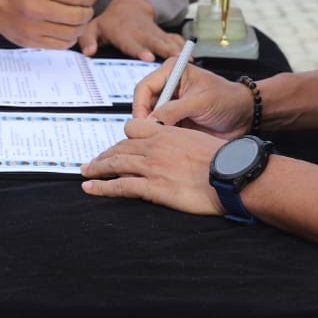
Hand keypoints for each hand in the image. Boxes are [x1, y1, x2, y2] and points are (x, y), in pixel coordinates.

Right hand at [0, 0, 95, 48]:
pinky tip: (68, 30)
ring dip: (81, 27)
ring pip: (71, 33)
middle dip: (88, 13)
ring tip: (79, 20)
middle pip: (77, 16)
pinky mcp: (32, 42)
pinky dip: (71, 39)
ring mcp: (33, 28)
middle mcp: (36, 8)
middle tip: (86, 9)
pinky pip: (61, 45)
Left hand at [77, 0, 183, 59]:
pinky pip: (175, 40)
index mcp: (123, 33)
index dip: (140, 50)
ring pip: (167, 42)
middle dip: (164, 51)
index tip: (149, 57)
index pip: (131, 42)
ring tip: (188, 61)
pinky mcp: (163, 35)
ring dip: (178, 51)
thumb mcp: (93, 28)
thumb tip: (89, 52)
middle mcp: (141, 33)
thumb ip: (88, 40)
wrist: (128, 6)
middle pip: (154, 42)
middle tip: (174, 62)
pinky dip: (183, 47)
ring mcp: (154, 34)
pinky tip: (191, 57)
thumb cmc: (110, 22)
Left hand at [81, 117, 224, 215]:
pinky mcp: (152, 186)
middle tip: (92, 162)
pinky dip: (101, 187)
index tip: (117, 147)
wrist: (232, 174)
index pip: (133, 129)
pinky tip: (90, 188)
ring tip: (85, 173)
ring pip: (115, 164)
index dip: (123, 140)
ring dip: (97, 168)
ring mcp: (152, 166)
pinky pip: (120, 185)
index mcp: (166, 133)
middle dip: (104, 155)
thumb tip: (181, 152)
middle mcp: (155, 146)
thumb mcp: (200, 141)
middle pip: (120, 148)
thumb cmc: (224, 160)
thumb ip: (182, 143)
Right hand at [133, 62, 251, 137]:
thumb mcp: (200, 102)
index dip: (140, 106)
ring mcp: (171, 105)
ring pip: (150, 119)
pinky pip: (160, 130)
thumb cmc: (227, 99)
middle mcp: (168, 87)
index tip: (142, 124)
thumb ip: (174, 110)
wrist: (244, 116)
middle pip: (143, 104)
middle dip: (144, 121)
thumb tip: (150, 122)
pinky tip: (166, 145)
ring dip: (152, 131)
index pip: (144, 88)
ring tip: (158, 142)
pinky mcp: (175, 120)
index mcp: (172, 71)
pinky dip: (160, 137)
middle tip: (147, 137)